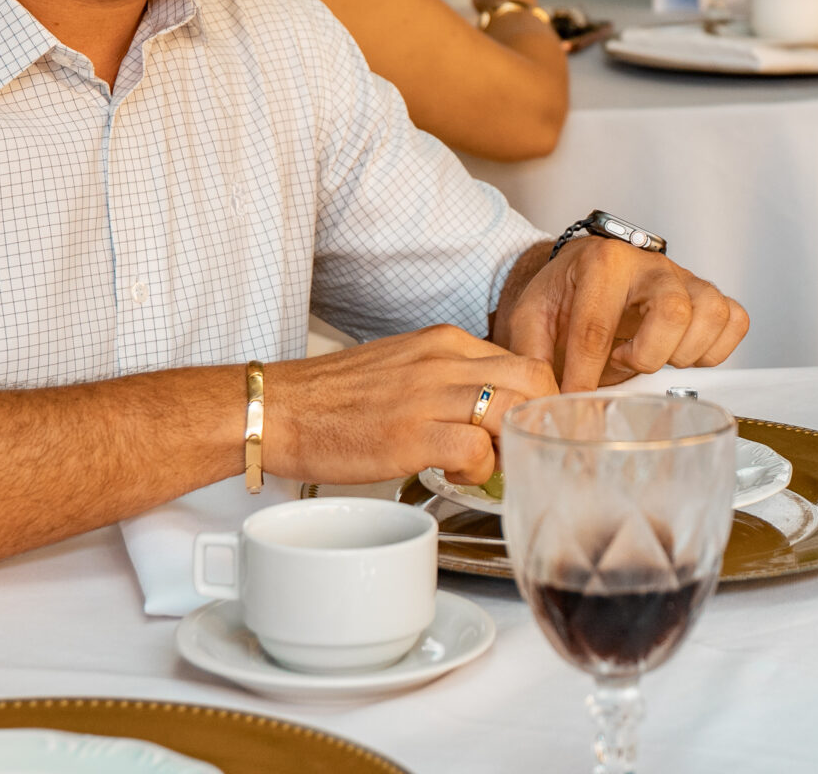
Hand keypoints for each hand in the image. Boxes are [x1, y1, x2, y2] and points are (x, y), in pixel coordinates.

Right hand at [268, 324, 556, 484]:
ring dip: (510, 446)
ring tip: (484, 464)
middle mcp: (443, 361)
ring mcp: (428, 396)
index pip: (523, 361)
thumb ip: (447, 378)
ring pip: (513, 410)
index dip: (535, 400)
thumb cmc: (334, 397)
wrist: (278, 408)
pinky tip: (454, 475)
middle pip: (534, 378)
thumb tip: (486, 408)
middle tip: (518, 448)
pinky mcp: (411, 435)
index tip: (525, 427)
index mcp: (444, 342)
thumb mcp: (403, 366)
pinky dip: (478, 470)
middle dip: (539, 419)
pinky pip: (477, 450)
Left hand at [492, 236, 749, 391]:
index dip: (584, 376)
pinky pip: (734, 321)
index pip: (597, 327)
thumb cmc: (562, 295)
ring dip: (683, 351)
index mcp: (603, 262)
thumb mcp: (531, 318)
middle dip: (647, 355)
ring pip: (711, 314)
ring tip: (651, 357)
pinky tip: (680, 354)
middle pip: (674, 312)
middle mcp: (651, 264)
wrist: (581, 273)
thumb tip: (540, 400)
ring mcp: (685, 277)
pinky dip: (713, 347)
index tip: (574, 401)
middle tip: (623, 364)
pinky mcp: (708, 294)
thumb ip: (531, 355)